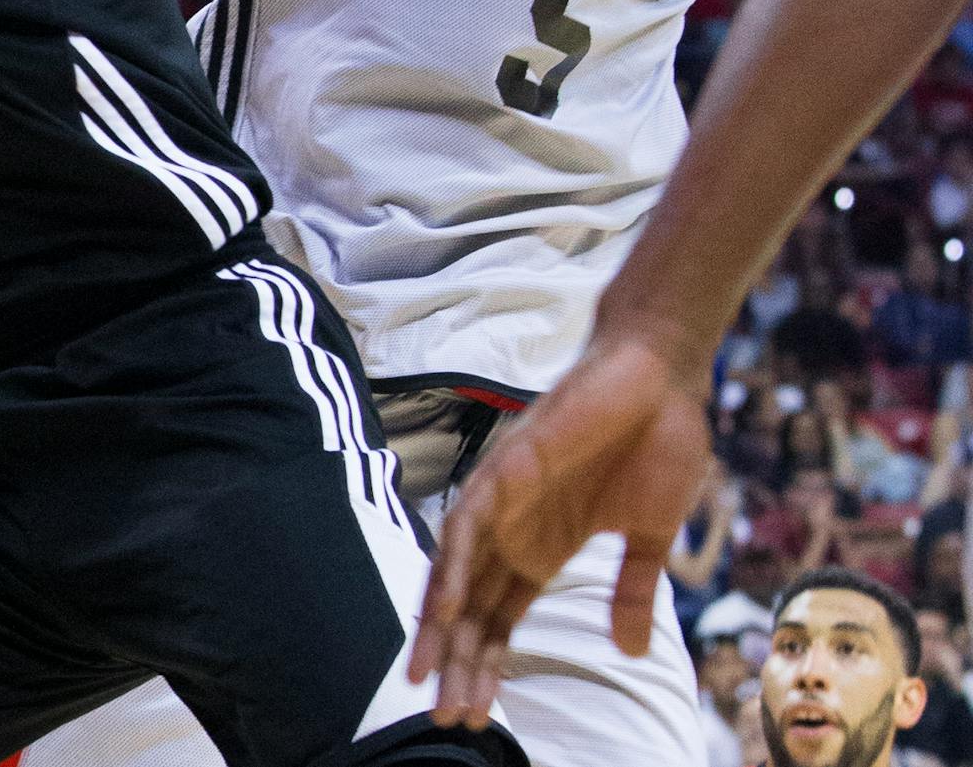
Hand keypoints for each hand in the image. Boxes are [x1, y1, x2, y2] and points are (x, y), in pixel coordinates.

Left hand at [409, 334, 711, 729]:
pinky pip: (469, 523)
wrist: (663, 375)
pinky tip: (445, 611)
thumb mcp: (650, 536)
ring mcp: (506, 497)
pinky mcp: (508, 466)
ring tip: (430, 681)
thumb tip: (630, 652)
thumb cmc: (661, 444)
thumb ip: (632, 591)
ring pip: (460, 572)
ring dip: (445, 628)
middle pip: (474, 608)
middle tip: (445, 719)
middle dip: (459, 664)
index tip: (477, 716)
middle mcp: (515, 528)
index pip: (503, 619)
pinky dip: (455, 566)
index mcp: (546, 547)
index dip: (487, 665)